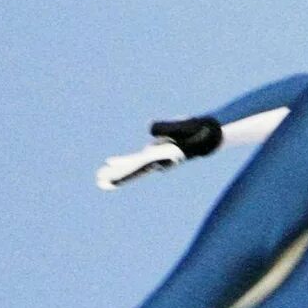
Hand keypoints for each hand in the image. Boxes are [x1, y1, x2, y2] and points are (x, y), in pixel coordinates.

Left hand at [96, 116, 223, 189]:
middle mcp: (158, 161)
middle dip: (117, 175)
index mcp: (163, 157)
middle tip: (99, 182)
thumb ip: (166, 127)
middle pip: (133, 170)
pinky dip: (122, 162)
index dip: (125, 171)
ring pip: (132, 167)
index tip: (112, 178)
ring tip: (99, 178)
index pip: (139, 166)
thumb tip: (150, 130)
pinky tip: (110, 161)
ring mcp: (156, 158)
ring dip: (116, 172)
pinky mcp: (154, 153)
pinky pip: (135, 161)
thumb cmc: (199, 131)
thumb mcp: (184, 126)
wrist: (209, 138)